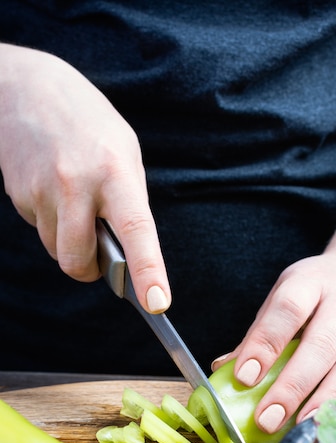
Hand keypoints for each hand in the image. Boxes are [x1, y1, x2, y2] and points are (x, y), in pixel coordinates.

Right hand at [0, 44, 170, 312]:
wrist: (26, 87)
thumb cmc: (88, 125)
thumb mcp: (123, 153)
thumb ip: (126, 203)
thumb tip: (120, 254)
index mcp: (115, 171)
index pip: (136, 230)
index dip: (148, 271)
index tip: (158, 303)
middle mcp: (76, 183)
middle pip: (77, 261)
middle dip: (88, 269)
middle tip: (98, 257)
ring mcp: (42, 190)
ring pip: (56, 249)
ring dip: (68, 242)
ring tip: (74, 204)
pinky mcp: (18, 193)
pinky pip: (39, 228)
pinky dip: (50, 221)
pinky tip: (53, 189)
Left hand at [213, 252, 335, 430]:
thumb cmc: (317, 290)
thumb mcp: (283, 295)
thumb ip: (258, 333)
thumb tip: (223, 370)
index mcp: (311, 282)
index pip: (288, 310)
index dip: (265, 344)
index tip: (245, 377)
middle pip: (323, 345)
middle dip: (293, 386)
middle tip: (267, 418)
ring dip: (325, 401)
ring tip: (299, 428)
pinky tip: (331, 423)